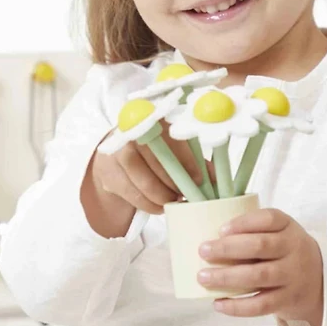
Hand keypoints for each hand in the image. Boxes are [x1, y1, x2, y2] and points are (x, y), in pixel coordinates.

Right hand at [92, 120, 214, 214]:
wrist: (116, 157)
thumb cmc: (153, 151)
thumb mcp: (174, 148)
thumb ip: (196, 160)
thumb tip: (217, 179)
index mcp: (153, 118)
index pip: (171, 138)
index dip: (187, 160)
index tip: (199, 178)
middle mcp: (133, 132)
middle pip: (156, 160)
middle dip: (175, 182)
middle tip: (188, 194)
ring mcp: (117, 152)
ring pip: (143, 180)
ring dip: (163, 195)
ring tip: (175, 201)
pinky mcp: (110, 173)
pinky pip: (133, 194)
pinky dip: (149, 204)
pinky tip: (161, 207)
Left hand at [197, 207, 324, 325]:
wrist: (319, 281)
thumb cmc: (284, 251)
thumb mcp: (279, 233)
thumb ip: (253, 231)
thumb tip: (208, 235)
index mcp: (288, 227)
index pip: (268, 219)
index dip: (243, 223)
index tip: (220, 229)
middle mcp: (294, 249)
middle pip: (261, 246)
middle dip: (228, 248)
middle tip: (203, 250)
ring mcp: (293, 276)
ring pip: (259, 276)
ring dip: (228, 277)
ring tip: (203, 277)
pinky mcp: (289, 300)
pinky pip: (262, 305)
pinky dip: (238, 306)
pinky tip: (218, 304)